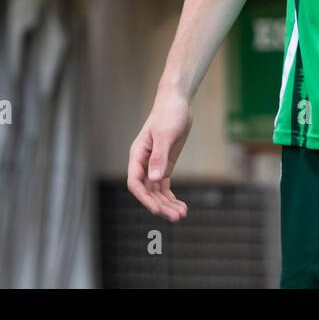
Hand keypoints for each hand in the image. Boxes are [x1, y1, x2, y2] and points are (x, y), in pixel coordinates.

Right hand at [126, 87, 192, 221]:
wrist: (177, 102)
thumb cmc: (169, 114)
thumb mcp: (165, 135)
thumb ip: (159, 157)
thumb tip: (153, 179)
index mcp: (137, 155)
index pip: (135, 183)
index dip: (144, 198)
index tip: (158, 210)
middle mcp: (143, 163)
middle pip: (147, 191)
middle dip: (160, 205)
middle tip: (177, 217)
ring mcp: (153, 165)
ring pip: (156, 192)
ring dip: (167, 204)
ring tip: (182, 215)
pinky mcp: (164, 164)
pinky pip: (164, 186)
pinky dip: (171, 197)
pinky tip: (181, 206)